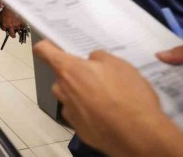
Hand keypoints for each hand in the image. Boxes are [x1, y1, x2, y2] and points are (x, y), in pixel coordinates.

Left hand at [0, 7, 23, 36]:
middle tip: (13, 35)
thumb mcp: (2, 13)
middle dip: (12, 35)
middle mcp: (11, 26)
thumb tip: (2, 18)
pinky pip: (23, 26)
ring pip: (18, 31)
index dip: (4, 28)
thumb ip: (2, 17)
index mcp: (5, 24)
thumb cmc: (7, 8)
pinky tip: (23, 26)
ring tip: (19, 31)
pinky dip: (23, 26)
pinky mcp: (22, 22)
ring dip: (18, 31)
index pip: (4, 29)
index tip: (5, 28)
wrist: (13, 5)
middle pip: (12, 34)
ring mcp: (17, 24)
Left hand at [33, 40, 171, 155]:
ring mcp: (69, 112)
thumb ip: (99, 58)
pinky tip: (110, 115)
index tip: (57, 46)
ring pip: (72, 96)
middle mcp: (62, 90)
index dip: (49, 46)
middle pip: (63, 76)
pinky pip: (81, 114)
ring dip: (85, 94)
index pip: (43, 50)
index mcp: (69, 70)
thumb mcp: (119, 64)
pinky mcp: (79, 130)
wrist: (138, 136)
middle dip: (78, 74)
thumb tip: (92, 61)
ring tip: (110, 98)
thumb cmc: (128, 95)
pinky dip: (91, 113)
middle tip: (101, 76)